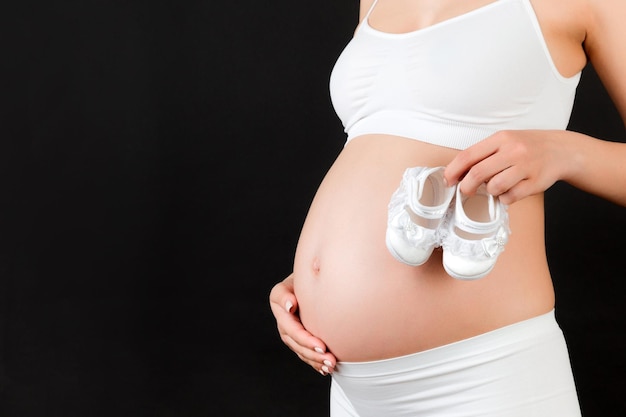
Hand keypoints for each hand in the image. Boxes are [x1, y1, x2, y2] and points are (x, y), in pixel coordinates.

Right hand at [269, 274, 336, 375]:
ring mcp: (290, 329)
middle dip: (312, 352)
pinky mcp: (299, 336)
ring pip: (300, 349)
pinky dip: (315, 362)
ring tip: (331, 365)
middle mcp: (282, 318)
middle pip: (295, 341)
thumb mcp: (298, 277)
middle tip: (330, 358)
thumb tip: (290, 305)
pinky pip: (305, 352)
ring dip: (315, 360)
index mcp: (278, 301)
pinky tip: (326, 369)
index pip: (290, 325)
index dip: (305, 338)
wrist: (315, 276)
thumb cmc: (308, 273)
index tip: (321, 345)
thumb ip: (288, 291)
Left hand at [444, 130, 569, 204]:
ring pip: (494, 187)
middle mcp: (513, 150)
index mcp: (501, 138)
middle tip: (466, 191)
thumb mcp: (505, 141)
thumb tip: (457, 173)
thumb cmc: (526, 147)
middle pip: (477, 174)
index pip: (468, 155)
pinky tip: (510, 191)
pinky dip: (506, 198)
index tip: (448, 180)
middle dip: (466, 187)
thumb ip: (483, 154)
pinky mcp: (535, 182)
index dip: (453, 170)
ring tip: (497, 186)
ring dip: (490, 192)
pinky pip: (511, 197)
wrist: (561, 150)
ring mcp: (526, 166)